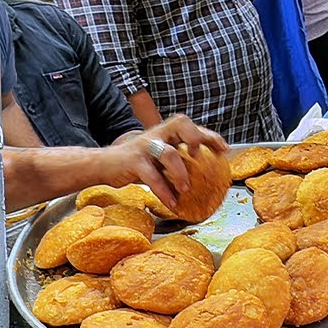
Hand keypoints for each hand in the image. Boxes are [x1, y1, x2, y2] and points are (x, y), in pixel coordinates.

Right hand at [105, 115, 227, 211]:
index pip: (191, 127)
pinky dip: (164, 192)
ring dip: (181, 173)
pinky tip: (172, 203)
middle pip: (180, 124)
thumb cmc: (136, 162)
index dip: (210, 135)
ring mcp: (145, 146)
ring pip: (169, 153)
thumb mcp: (159, 157)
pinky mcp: (134, 161)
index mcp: (166, 133)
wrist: (103, 165)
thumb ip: (178, 160)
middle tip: (200, 155)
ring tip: (186, 189)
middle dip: (195, 137)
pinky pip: (152, 176)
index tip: (224, 149)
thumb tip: (206, 177)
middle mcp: (157, 135)